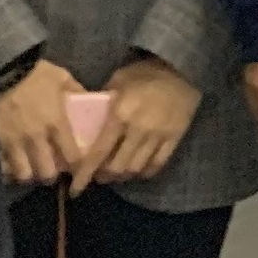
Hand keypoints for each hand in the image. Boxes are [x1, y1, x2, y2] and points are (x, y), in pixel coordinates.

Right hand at [0, 58, 85, 187]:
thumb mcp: (62, 78)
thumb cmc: (34, 73)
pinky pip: (0, 164)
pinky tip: (9, 164)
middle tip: (50, 170)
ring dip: (27, 173)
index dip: (76, 167)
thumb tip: (90, 100)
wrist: (1, 67)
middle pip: (46, 173)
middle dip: (50, 176)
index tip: (76, 167)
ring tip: (29, 168)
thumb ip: (77, 91)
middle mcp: (35, 138)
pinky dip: (5, 168)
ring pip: (22, 173)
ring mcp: (12, 141)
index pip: (72, 157)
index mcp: (56, 124)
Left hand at [74, 57, 202, 191]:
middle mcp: (138, 130)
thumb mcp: (116, 82)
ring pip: (137, 168)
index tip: (75, 189)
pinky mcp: (175, 137)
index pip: (99, 152)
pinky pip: (159, 163)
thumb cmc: (143, 72)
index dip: (85, 173)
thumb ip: (103, 103)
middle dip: (105, 176)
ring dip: (124, 175)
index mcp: (119, 116)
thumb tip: (88, 121)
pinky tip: (139, 171)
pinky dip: (146, 172)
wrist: (181, 68)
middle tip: (98, 176)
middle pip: (118, 166)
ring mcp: (158, 136)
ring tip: (117, 174)